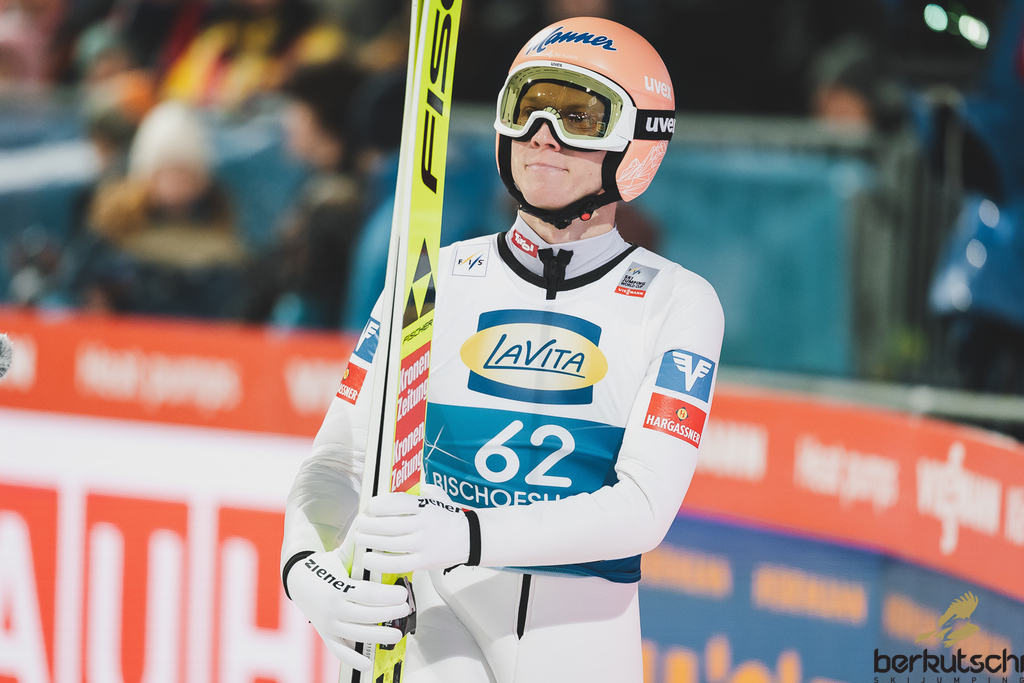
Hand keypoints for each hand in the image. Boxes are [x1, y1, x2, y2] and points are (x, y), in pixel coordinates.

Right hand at [286, 548, 410, 670]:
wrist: (298, 580)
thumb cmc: (326, 565)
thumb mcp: (341, 553)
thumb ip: (359, 543)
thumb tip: (374, 518)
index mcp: (337, 587)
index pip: (368, 594)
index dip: (388, 595)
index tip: (403, 592)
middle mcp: (332, 609)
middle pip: (366, 615)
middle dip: (389, 613)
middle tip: (405, 608)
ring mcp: (328, 624)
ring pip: (357, 635)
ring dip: (379, 636)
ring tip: (398, 634)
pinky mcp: (325, 635)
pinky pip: (339, 650)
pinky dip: (353, 658)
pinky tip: (368, 663)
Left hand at [353, 485, 471, 573]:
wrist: (470, 538)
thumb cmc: (449, 516)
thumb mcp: (437, 496)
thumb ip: (419, 489)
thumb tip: (396, 482)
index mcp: (426, 506)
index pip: (397, 503)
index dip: (379, 504)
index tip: (370, 506)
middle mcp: (424, 525)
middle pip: (388, 525)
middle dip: (368, 523)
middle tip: (360, 522)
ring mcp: (423, 545)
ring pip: (389, 544)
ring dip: (369, 540)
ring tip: (359, 537)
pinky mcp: (423, 562)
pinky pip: (397, 563)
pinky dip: (379, 561)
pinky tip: (368, 558)